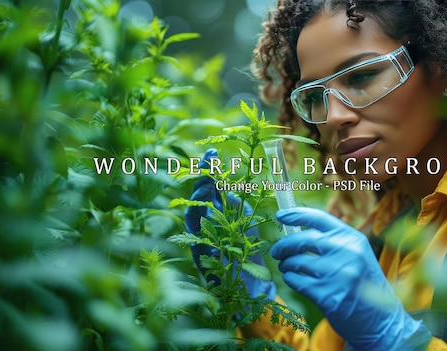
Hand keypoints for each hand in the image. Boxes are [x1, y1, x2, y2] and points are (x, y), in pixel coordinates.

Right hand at [185, 149, 275, 299]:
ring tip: (205, 186)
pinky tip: (203, 216)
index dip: (207, 170)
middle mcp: (204, 226)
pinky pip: (197, 245)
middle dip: (200, 181)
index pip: (207, 188)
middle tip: (208, 166)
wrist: (253, 284)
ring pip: (192, 220)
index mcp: (214, 213)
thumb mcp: (246, 221)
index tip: (212, 152)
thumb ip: (237, 203)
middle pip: (196, 199)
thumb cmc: (248, 251)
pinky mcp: (203, 262)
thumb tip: (230, 185)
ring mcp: (201, 243)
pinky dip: (199, 230)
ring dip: (197, 200)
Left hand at [271, 207, 430, 350]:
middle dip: (284, 245)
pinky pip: (297, 282)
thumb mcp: (357, 255)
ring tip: (287, 268)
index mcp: (354, 239)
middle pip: (303, 240)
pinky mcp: (327, 296)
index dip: (297, 214)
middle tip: (276, 251)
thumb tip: (296, 232)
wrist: (382, 320)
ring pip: (297, 262)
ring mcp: (338, 275)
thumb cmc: (364, 285)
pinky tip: (294, 280)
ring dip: (286, 265)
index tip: (280, 215)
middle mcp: (347, 253)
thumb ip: (333, 242)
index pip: (320, 218)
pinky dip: (291, 280)